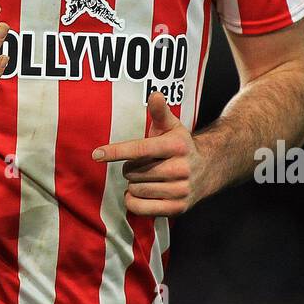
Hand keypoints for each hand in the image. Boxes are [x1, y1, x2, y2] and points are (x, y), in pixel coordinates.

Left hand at [92, 91, 207, 216]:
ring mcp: (181, 190)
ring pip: (136, 189)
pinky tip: (139, 193)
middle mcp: (181, 168)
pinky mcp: (178, 208)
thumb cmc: (179, 145)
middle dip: (130, 168)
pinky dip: (133, 201)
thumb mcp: (171, 126)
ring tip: (144, 178)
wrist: (207, 170)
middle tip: (141, 164)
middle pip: (133, 172)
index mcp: (177, 146)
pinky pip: (141, 208)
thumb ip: (160, 112)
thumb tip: (155, 94)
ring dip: (132, 184)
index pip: (139, 149)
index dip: (116, 151)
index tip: (96, 154)